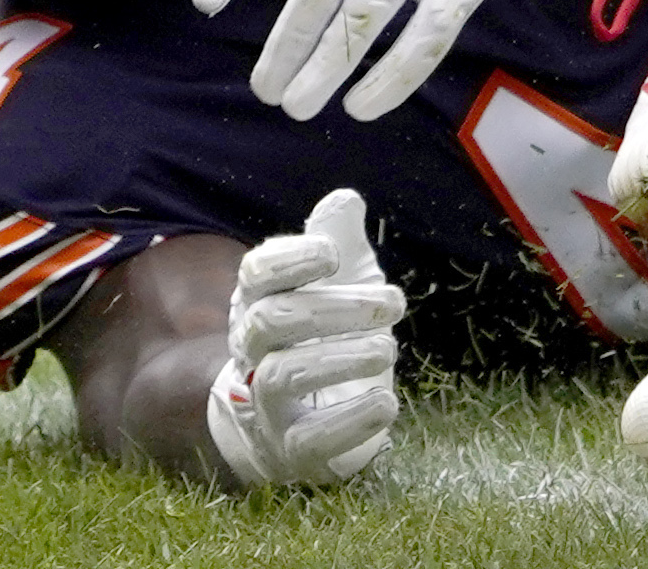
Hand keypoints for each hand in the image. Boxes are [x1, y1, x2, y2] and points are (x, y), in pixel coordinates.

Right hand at [202, 188, 404, 488]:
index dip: (291, 259)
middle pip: (272, 321)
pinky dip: (350, 419)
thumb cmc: (322, 336)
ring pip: (283, 375)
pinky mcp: (290, 449)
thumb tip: (345, 198)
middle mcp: (253, 352)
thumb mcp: (337, 284)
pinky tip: (386, 402)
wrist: (293, 422)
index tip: (334, 254)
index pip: (256, 274)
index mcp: (260, 303)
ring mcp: (265, 404)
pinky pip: (307, 438)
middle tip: (394, 302)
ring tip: (388, 347)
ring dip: (344, 357)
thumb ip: (337, 241)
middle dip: (336, 308)